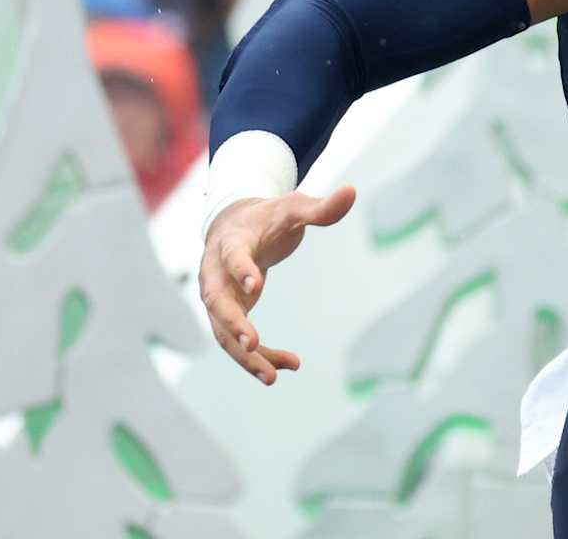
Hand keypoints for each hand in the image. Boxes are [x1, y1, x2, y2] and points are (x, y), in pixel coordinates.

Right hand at [198, 186, 356, 384]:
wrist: (236, 227)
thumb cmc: (268, 217)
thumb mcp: (293, 208)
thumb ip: (320, 207)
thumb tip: (352, 191)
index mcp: (231, 242)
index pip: (232, 255)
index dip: (241, 269)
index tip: (255, 285)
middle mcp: (215, 272)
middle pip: (217, 301)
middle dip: (232, 323)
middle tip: (253, 344)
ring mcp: (218, 297)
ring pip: (222, 331)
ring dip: (244, 356)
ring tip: (273, 377)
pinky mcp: (226, 315)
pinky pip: (236, 342)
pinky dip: (259, 357)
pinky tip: (289, 366)